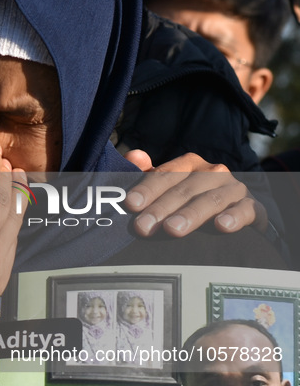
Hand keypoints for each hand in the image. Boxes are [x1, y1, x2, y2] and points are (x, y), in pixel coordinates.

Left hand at [124, 151, 267, 237]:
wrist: (239, 215)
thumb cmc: (195, 202)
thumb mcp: (171, 189)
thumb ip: (149, 175)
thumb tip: (134, 156)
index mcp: (189, 165)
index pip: (165, 174)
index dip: (147, 189)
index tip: (131, 204)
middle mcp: (212, 172)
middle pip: (183, 190)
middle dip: (161, 209)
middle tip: (143, 227)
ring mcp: (234, 189)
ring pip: (210, 200)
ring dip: (190, 215)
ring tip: (172, 229)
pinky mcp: (253, 207)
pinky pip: (244, 210)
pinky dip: (233, 217)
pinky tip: (221, 226)